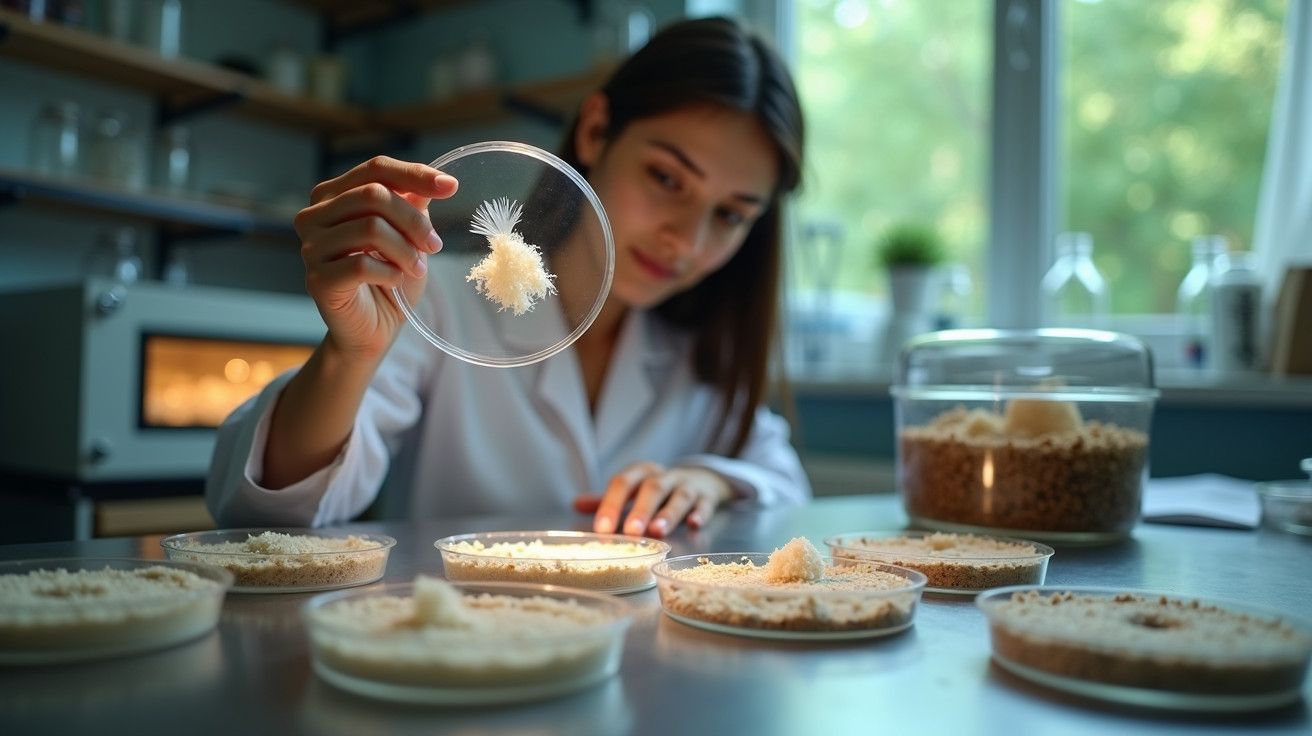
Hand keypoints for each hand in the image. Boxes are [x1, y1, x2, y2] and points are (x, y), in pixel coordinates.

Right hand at [293, 156, 457, 361]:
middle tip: (434, 246)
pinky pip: (363, 265)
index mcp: (331, 196)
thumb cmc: (389, 277)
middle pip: (374, 195)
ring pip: (370, 228)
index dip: (415, 174)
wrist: (374, 328)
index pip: (375, 169)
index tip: (451, 187)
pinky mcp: (317, 279)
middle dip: (414, 221)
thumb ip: (412, 204)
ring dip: (406, 250)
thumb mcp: (407, 235)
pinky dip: (390, 273)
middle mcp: (313, 216)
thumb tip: (436, 182)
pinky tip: (394, 281)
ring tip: (417, 268)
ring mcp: (311, 247)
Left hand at [573, 462, 733, 537]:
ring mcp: (688, 486)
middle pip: (652, 488)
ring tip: (659, 532)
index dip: (611, 505)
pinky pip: (705, 504)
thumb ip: (608, 499)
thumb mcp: (634, 489)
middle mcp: (665, 476)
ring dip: (669, 513)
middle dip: (641, 509)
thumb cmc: (660, 490)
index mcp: (642, 472)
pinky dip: (701, 514)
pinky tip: (695, 525)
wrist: (703, 480)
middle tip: (632, 532)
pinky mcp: (708, 497)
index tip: (602, 529)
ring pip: (679, 497)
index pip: (623, 483)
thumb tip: (575, 505)